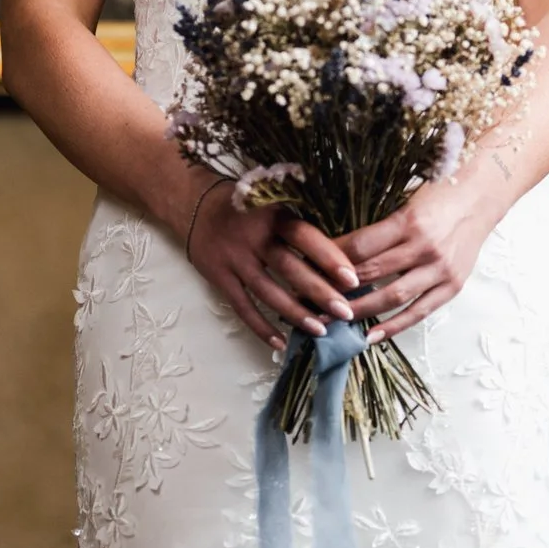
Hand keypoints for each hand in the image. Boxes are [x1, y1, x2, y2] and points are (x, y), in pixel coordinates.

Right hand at [183, 186, 338, 348]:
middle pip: (288, 267)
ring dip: (294, 313)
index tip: (353, 279)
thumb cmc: (248, 209)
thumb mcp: (273, 205)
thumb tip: (344, 255)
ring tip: (320, 331)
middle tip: (345, 312)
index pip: (304, 236)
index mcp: (272, 215)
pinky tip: (281, 342)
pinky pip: (242, 306)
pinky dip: (261, 327)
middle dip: (318, 292)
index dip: (328, 257)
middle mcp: (252, 236)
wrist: (195, 206)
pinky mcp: (218, 276)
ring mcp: (233, 258)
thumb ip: (300, 226)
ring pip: (267, 291)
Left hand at [314, 184, 499, 343]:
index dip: (331, 259)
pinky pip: (419, 311)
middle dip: (338, 288)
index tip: (308, 267)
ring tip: (334, 321)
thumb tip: (338, 250)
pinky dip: (394, 326)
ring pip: (393, 296)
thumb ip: (378, 229)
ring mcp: (440, 269)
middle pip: (372, 272)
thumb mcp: (405, 203)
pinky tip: (370, 336)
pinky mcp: (452, 286)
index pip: (361, 245)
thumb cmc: (438, 195)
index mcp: (408, 221)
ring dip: (360, 311)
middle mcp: (424, 247)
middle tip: (311, 301)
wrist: (481, 199)